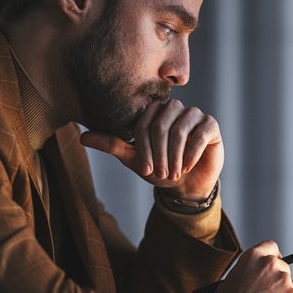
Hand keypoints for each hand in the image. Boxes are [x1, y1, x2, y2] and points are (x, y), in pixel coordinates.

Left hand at [79, 99, 222, 199]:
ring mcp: (193, 114)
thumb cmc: (159, 168)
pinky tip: (187, 167)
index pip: (143, 123)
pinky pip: (200, 134)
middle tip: (160, 173)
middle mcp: (173, 108)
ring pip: (180, 130)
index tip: (144, 169)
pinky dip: (191, 153)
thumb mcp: (134, 159)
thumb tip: (82, 137)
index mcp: (153, 112)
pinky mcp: (211, 125)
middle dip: (159, 153)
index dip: (143, 147)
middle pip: (161, 125)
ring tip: (174, 173)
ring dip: (174, 156)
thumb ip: (112, 145)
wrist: (187, 184)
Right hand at [215, 240, 292, 292]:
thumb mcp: (232, 278)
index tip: (273, 263)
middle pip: (282, 265)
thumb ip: (248, 270)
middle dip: (277, 277)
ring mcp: (284, 279)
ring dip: (280, 292)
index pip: (271, 246)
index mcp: (254, 256)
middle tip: (269, 290)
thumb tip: (255, 273)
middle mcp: (271, 264)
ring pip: (287, 284)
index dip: (272, 256)